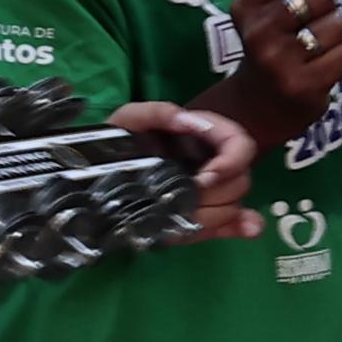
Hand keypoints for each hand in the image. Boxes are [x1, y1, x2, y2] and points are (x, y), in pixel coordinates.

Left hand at [105, 102, 261, 244]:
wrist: (95, 176)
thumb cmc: (116, 142)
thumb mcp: (128, 120)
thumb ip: (154, 112)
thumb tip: (186, 119)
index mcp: (202, 137)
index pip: (239, 144)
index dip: (229, 163)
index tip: (202, 179)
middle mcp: (211, 163)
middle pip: (240, 178)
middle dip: (216, 192)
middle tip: (184, 198)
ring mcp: (209, 192)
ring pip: (234, 204)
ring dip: (214, 214)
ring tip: (185, 216)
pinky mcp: (203, 216)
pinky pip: (235, 222)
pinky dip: (243, 226)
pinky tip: (246, 230)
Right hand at [219, 0, 341, 141]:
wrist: (256, 106)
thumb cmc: (265, 47)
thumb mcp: (256, 8)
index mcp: (243, 7)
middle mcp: (256, 32)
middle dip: (324, 4)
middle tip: (310, 19)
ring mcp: (278, 61)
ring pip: (335, 25)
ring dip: (333, 34)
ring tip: (313, 46)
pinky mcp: (302, 85)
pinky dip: (339, 59)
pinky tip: (318, 66)